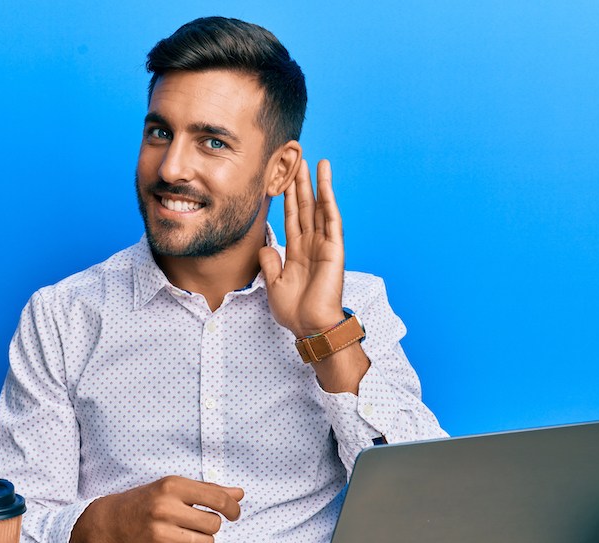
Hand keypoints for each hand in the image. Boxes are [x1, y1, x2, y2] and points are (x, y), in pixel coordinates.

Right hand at [70, 476, 243, 542]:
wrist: (111, 520)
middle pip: (214, 524)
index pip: (217, 499)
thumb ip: (208, 490)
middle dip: (211, 524)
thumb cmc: (148, 501)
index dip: (233, 507)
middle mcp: (164, 509)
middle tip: (196, 520)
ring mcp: (160, 534)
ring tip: (185, 531)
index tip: (234, 512)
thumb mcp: (174, 487)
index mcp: (171, 487)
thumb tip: (239, 494)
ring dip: (203, 539)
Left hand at [259, 159, 345, 337]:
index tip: (283, 177)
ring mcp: (324, 245)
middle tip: (296, 159)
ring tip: (313, 161)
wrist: (310, 326)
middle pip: (305, 206)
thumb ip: (270, 262)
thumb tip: (264, 245)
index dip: (288, 197)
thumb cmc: (295, 311)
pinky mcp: (334, 248)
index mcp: (297, 252)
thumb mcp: (274, 283)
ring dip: (317, 184)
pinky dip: (329, 199)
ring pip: (319, 207)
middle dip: (300, 183)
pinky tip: (325, 182)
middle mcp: (311, 244)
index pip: (291, 217)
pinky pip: (331, 219)